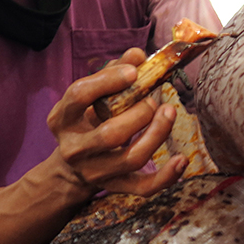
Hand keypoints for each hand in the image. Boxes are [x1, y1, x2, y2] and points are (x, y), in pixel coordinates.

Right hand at [47, 48, 185, 195]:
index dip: (108, 81)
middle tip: (153, 100)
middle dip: (140, 113)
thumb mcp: (89, 97)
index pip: (79, 96)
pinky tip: (181, 159)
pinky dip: (166, 176)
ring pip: (131, 158)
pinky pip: (143, 188)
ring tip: (168, 113)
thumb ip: (112, 73)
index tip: (134, 72)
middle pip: (110, 134)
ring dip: (157, 134)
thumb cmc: (85, 121)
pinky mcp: (114, 186)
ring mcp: (94, 171)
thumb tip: (138, 55)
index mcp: (61, 119)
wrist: (72, 167)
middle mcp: (73, 148)